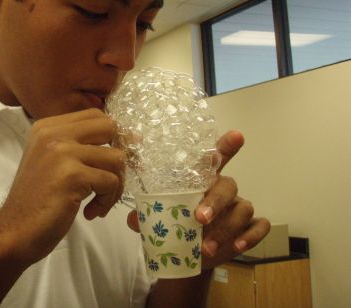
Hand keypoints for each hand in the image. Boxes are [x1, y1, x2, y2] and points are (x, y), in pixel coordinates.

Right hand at [0, 108, 124, 266]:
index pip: (96, 115)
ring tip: (98, 202)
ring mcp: (62, 152)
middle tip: (109, 181)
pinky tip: (90, 212)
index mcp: (47, 127)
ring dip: (114, 185)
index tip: (111, 163)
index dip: (113, 137)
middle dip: (117, 157)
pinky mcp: (72, 175)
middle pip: (110, 128)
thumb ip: (78, 145)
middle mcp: (53, 133)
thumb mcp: (52, 161)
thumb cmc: (36, 201)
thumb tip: (128, 138)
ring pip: (116, 158)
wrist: (14, 232)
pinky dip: (106, 201)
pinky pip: (111, 182)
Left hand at [127, 130, 270, 269]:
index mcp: (203, 181)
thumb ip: (148, 215)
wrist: (190, 258)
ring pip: (243, 208)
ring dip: (226, 228)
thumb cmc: (177, 228)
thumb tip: (134, 218)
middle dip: (215, 201)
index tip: (235, 135)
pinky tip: (237, 246)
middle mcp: (224, 190)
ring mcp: (238, 208)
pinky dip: (251, 236)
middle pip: (228, 184)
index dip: (225, 146)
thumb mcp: (160, 219)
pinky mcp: (249, 228)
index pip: (214, 159)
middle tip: (199, 218)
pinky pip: (259, 226)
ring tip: (206, 247)